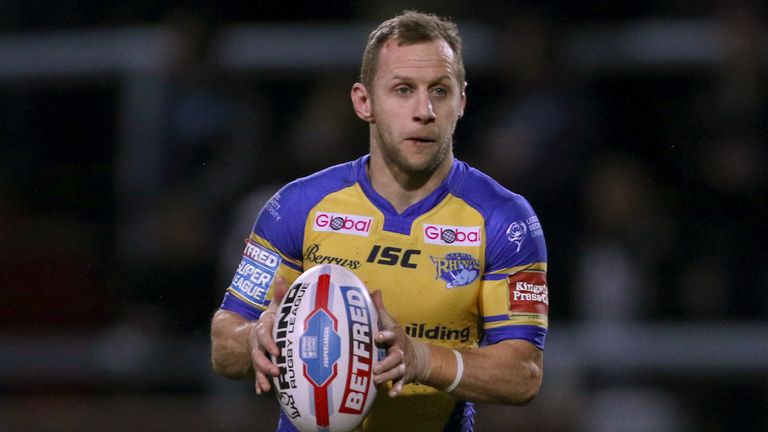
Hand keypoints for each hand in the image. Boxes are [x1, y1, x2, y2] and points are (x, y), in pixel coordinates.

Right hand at [249, 276, 287, 394]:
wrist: (255, 332)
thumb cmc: (272, 320)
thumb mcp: (275, 308)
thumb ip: (280, 295)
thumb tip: (282, 277)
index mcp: (262, 329)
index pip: (264, 336)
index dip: (269, 343)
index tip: (278, 350)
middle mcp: (257, 344)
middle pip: (258, 354)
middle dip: (266, 363)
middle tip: (277, 371)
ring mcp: (257, 356)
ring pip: (257, 367)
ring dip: (262, 375)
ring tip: (268, 385)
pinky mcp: (259, 366)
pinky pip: (257, 376)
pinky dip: (259, 384)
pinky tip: (263, 392)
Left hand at [371, 290, 430, 396]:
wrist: (419, 357)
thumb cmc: (397, 338)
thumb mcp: (391, 323)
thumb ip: (380, 309)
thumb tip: (373, 290)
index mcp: (395, 338)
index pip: (392, 334)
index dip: (385, 335)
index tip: (377, 336)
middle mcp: (400, 352)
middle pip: (395, 357)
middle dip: (386, 362)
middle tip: (375, 367)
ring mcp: (403, 365)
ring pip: (396, 371)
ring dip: (388, 375)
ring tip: (377, 379)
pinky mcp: (404, 377)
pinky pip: (401, 384)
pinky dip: (397, 389)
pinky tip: (391, 394)